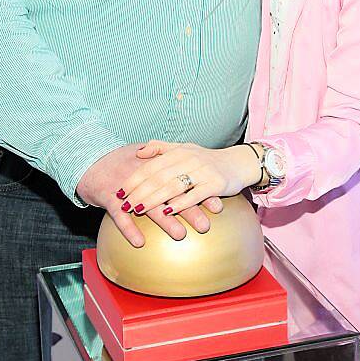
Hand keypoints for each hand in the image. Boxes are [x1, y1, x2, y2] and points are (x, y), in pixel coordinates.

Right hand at [76, 145, 215, 246]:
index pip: (182, 178)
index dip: (200, 191)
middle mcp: (143, 175)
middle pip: (170, 193)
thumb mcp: (142, 154)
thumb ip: (165, 160)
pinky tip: (140, 243)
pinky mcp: (108, 198)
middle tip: (206, 224)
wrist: (88, 161)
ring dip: (165, 220)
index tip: (217, 204)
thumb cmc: (118, 160)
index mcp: (154, 165)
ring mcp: (126, 187)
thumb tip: (191, 169)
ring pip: (148, 205)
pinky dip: (129, 229)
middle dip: (189, 209)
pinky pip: (119, 216)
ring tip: (180, 234)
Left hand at [120, 141, 260, 217]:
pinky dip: (180, 203)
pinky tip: (167, 212)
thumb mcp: (184, 148)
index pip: (151, 166)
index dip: (134, 179)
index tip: (120, 192)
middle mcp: (189, 159)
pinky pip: (194, 195)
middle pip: (159, 177)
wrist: (239, 163)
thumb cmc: (207, 159)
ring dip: (154, 199)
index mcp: (179, 151)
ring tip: (139, 210)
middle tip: (124, 205)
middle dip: (139, 192)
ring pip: (173, 186)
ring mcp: (203, 171)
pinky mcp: (216, 184)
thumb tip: (138, 152)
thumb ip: (160, 148)